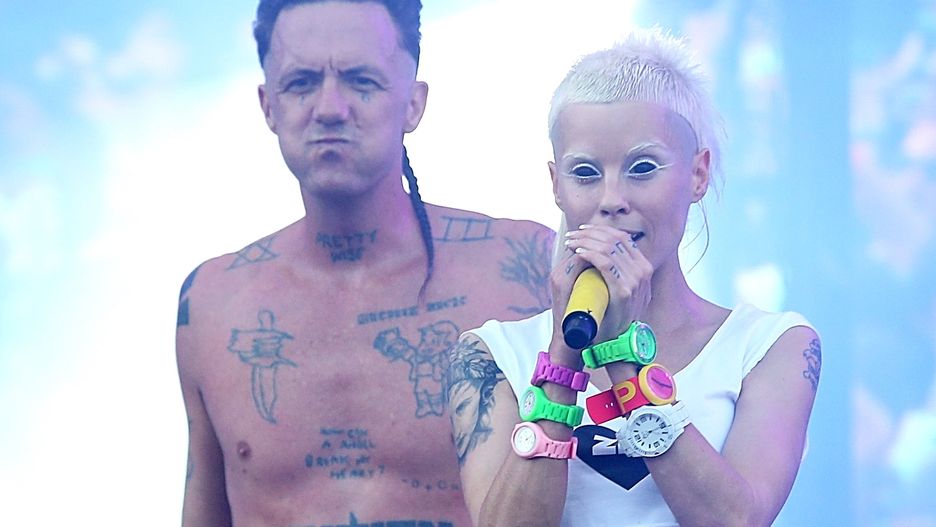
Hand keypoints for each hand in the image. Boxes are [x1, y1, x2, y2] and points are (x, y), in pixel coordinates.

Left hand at [559, 224, 652, 344]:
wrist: (612, 341)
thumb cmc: (611, 312)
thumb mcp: (622, 287)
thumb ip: (619, 268)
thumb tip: (602, 245)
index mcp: (643, 267)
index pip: (622, 237)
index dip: (600, 230)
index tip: (582, 230)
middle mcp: (643, 271)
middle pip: (614, 239)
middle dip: (589, 233)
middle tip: (572, 235)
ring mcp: (635, 281)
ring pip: (607, 247)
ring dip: (585, 241)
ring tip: (571, 242)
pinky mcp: (623, 291)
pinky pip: (604, 262)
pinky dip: (589, 253)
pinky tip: (577, 252)